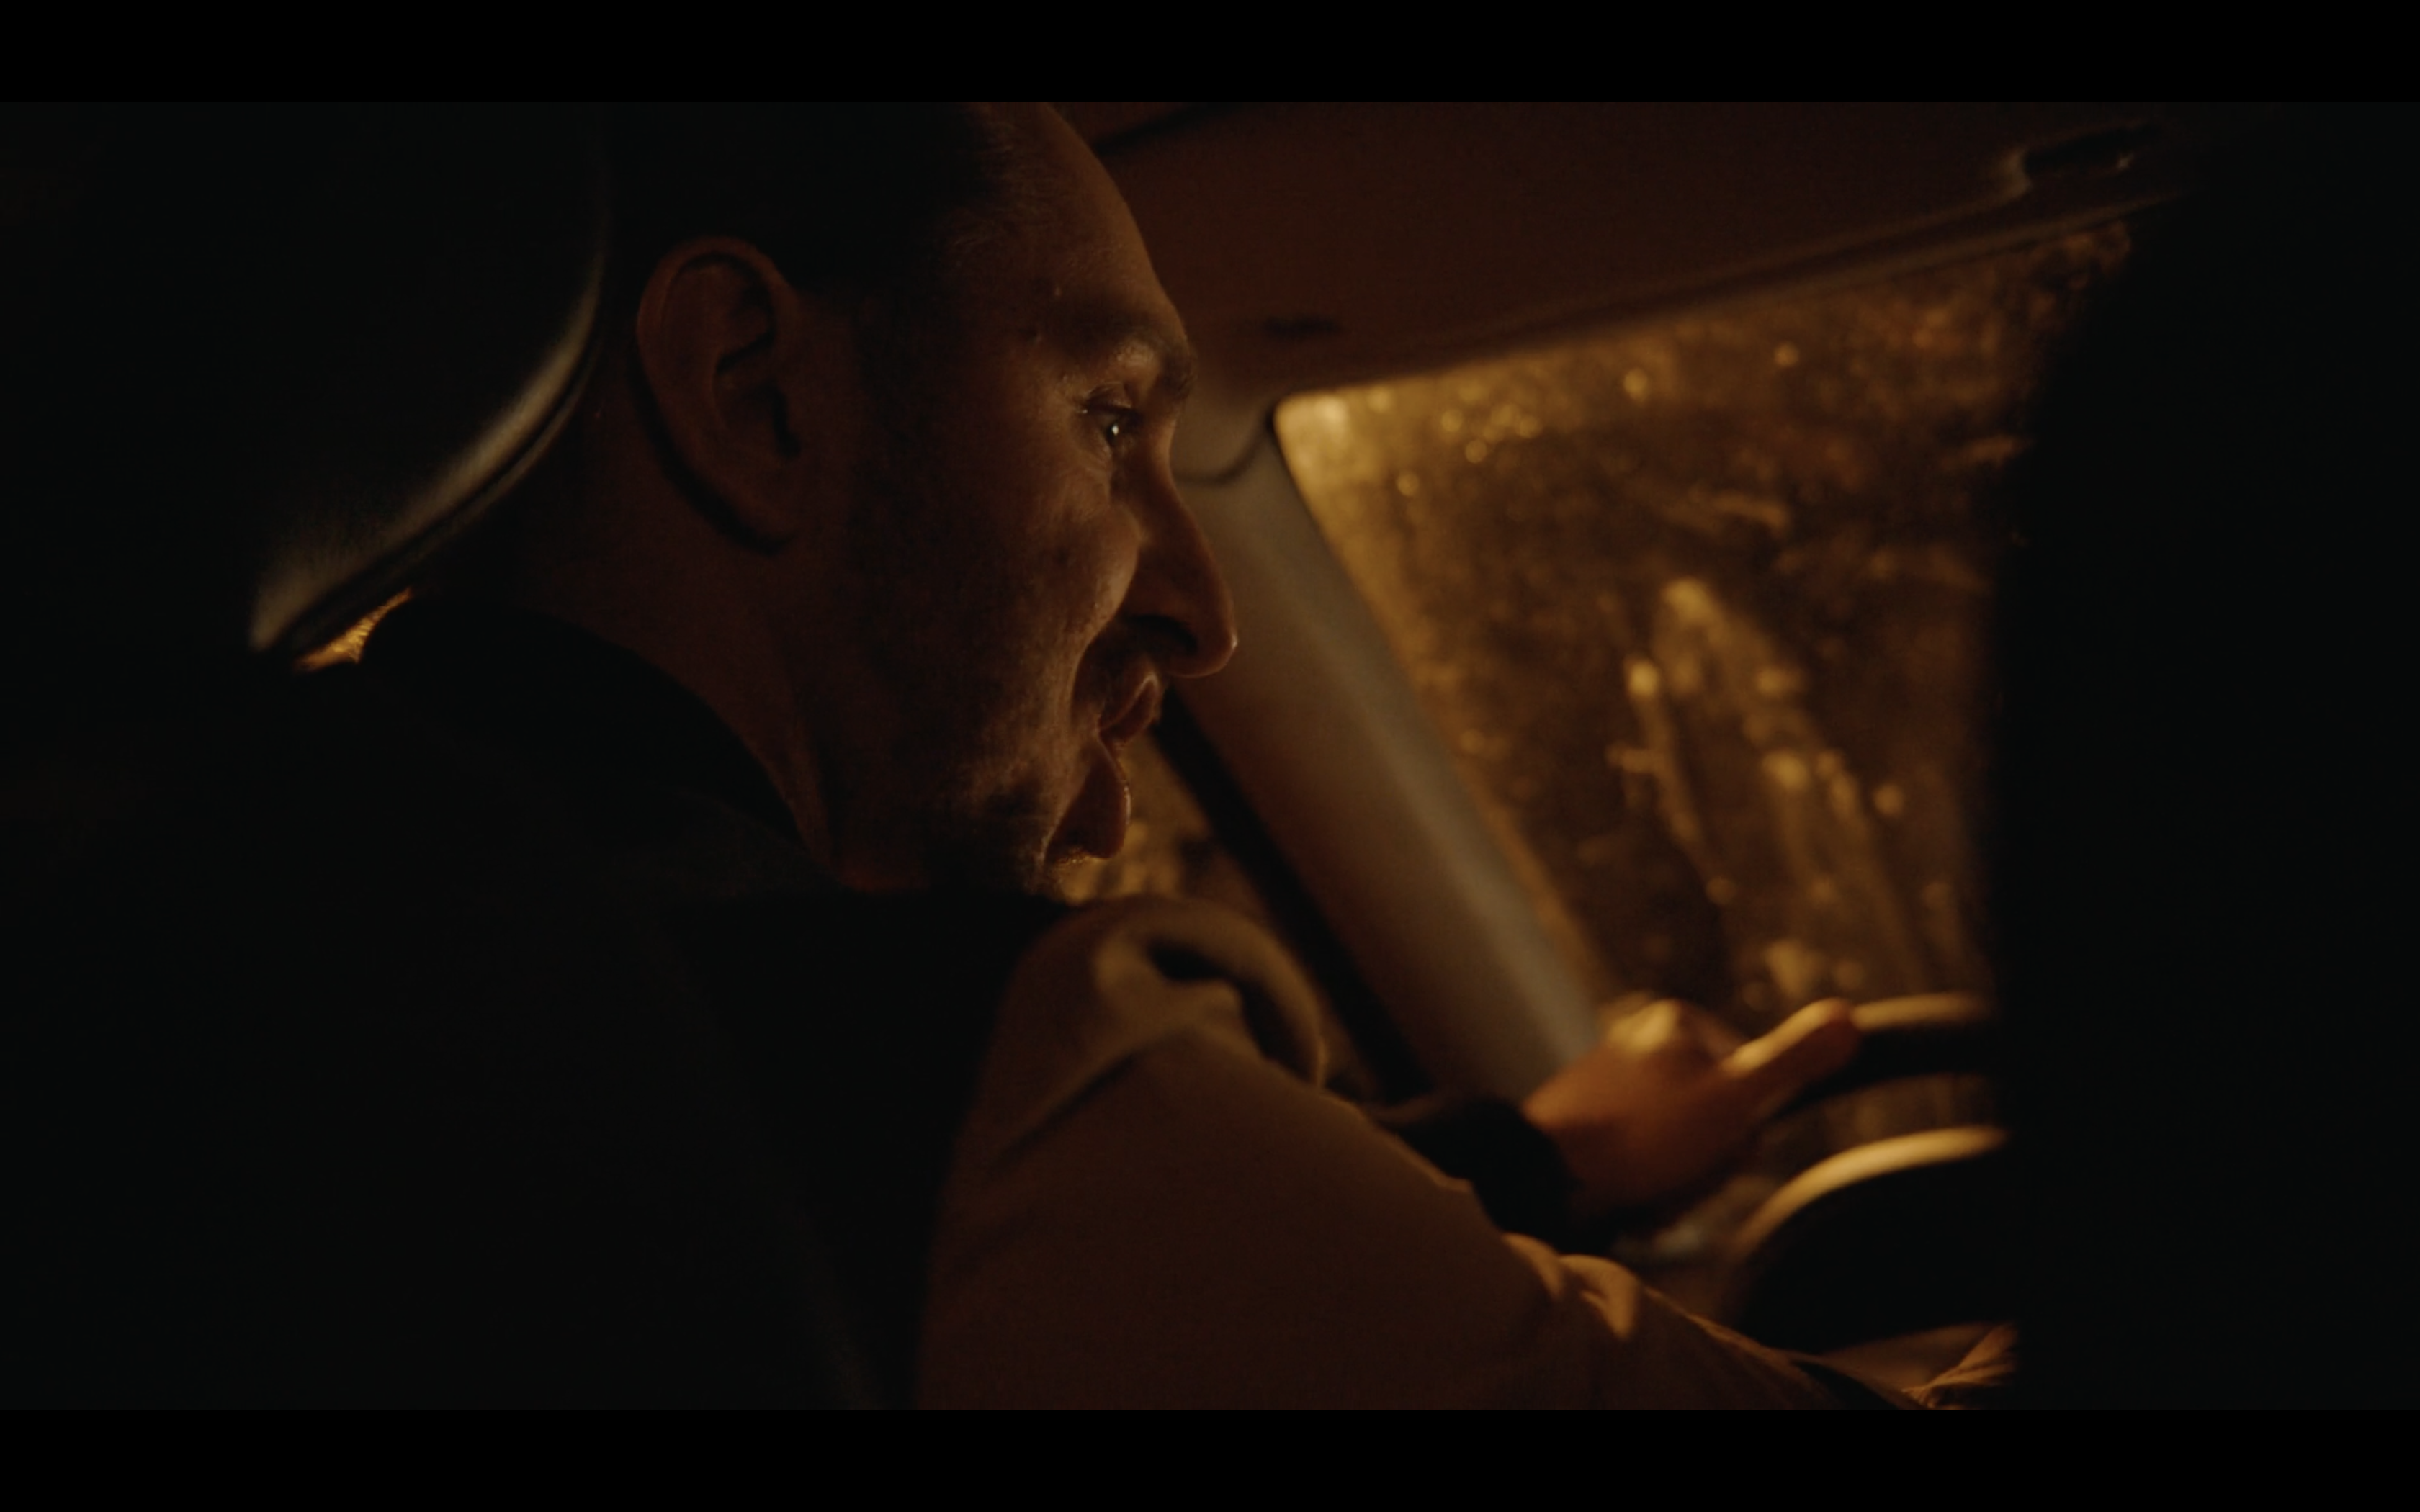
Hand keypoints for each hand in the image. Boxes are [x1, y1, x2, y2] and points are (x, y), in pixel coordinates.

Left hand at [1521, 997, 1860, 1219]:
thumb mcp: (1732, 1097)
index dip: (1748, 1129)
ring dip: (1679, 1185)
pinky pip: (1645, 1165)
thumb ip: (1793, 1061)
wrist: (1543, 1174)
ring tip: (1650, 1191)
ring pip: (1683, 1150)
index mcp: (1677, 1023)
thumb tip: (1850, 1017)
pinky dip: (1646, 1189)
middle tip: (1680, 1174)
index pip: (1755, 1085)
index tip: (1722, 1141)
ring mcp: (1615, 1087)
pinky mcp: (1592, 1127)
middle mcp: (1644, 1046)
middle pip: (1718, 1120)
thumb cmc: (1641, 1133)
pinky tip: (1629, 1200)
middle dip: (1708, 1164)